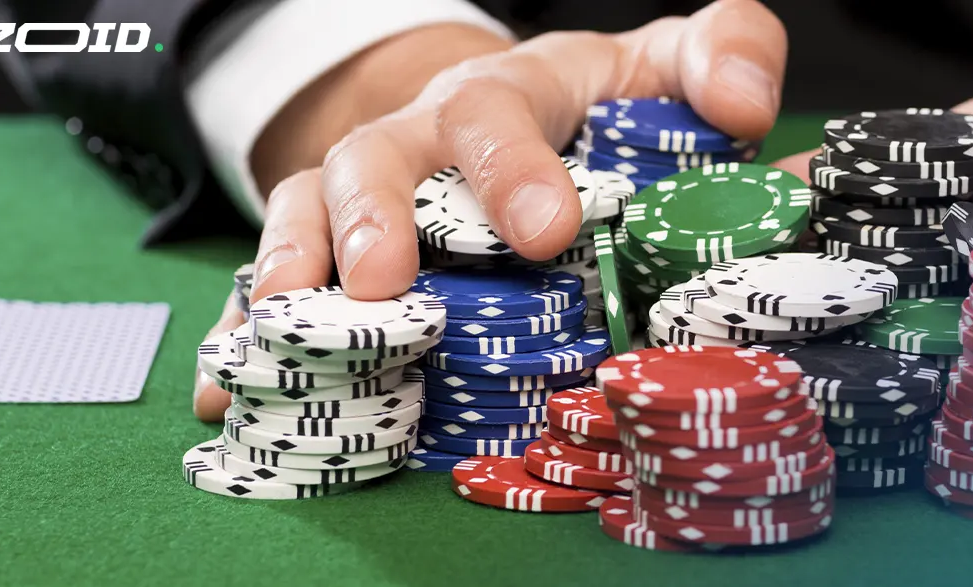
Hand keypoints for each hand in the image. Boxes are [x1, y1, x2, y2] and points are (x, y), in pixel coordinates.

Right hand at [195, 0, 788, 420]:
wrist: (514, 126)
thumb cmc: (601, 114)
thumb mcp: (662, 73)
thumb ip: (721, 60)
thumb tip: (743, 105)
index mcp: (510, 97)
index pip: (499, 110)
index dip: (515, 166)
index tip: (549, 230)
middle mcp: (420, 140)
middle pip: (377, 156)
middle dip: (375, 216)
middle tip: (386, 280)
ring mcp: (363, 195)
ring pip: (304, 209)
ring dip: (292, 265)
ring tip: (289, 320)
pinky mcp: (328, 251)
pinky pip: (272, 281)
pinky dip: (245, 329)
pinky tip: (229, 375)